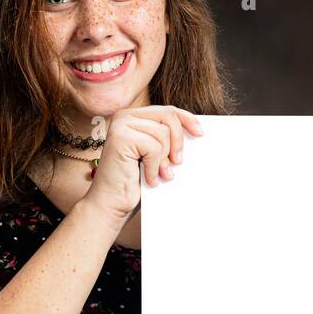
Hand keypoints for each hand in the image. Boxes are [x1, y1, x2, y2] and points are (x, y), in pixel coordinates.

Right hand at [85, 105, 203, 222]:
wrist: (112, 203)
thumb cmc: (135, 182)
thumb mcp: (156, 156)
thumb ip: (167, 140)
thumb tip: (196, 131)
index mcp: (133, 117)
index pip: (167, 110)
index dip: (186, 119)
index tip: (200, 133)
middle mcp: (125, 117)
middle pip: (168, 116)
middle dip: (177, 141)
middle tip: (177, 162)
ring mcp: (121, 126)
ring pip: (162, 134)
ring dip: (163, 159)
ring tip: (158, 174)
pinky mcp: (120, 138)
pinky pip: (154, 147)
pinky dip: (154, 167)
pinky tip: (148, 178)